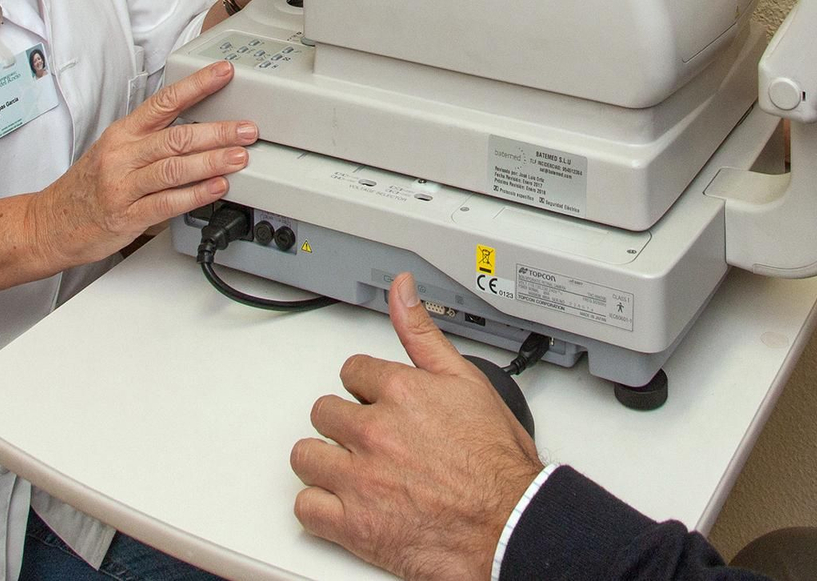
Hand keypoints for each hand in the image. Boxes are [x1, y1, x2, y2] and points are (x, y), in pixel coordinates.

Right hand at [27, 61, 253, 269]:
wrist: (50, 222)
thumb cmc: (89, 185)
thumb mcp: (116, 150)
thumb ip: (153, 139)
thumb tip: (203, 128)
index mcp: (123, 133)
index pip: (164, 101)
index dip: (197, 85)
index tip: (224, 73)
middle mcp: (123, 155)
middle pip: (176, 137)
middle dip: (217, 131)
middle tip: (247, 129)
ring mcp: (123, 186)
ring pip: (174, 169)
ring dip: (211, 161)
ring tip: (239, 157)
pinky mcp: (127, 216)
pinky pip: (167, 203)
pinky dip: (195, 195)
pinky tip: (217, 188)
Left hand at [290, 273, 542, 580]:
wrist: (510, 525)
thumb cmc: (498, 463)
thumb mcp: (467, 380)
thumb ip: (424, 333)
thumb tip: (401, 289)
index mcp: (400, 391)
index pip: (352, 372)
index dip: (366, 388)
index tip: (377, 402)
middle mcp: (374, 431)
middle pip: (324, 412)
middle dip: (344, 424)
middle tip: (370, 439)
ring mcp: (360, 479)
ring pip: (306, 457)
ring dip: (325, 462)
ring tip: (352, 469)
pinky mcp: (353, 526)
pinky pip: (307, 508)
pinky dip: (320, 508)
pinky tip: (343, 503)